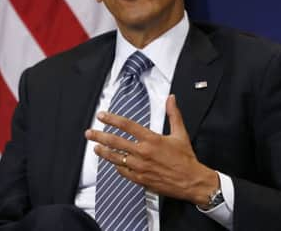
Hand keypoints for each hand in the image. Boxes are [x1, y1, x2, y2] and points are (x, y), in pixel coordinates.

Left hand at [85, 94, 218, 204]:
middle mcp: (143, 152)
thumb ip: (174, 114)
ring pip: (116, 158)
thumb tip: (171, 99)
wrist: (190, 181)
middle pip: (116, 141)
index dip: (112, 119)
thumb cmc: (186, 159)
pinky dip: (117, 166)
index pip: (127, 125)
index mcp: (152, 139)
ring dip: (104, 152)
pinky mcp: (140, 179)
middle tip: (89, 132)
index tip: (102, 116)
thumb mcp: (180, 133)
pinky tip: (113, 162)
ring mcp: (139, 167)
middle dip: (100, 135)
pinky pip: (123, 172)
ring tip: (95, 147)